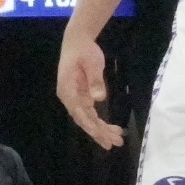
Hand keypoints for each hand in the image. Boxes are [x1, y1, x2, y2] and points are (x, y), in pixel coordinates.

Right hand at [56, 31, 123, 148]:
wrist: (77, 41)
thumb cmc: (84, 51)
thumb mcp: (92, 63)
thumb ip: (95, 81)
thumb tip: (98, 99)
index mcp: (67, 90)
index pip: (78, 112)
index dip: (89, 125)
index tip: (100, 135)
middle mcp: (69, 97)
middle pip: (83, 119)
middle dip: (98, 132)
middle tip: (113, 143)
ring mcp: (75, 97)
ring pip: (88, 118)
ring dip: (101, 130)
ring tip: (117, 139)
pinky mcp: (82, 96)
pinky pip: (91, 113)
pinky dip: (101, 122)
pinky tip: (113, 129)